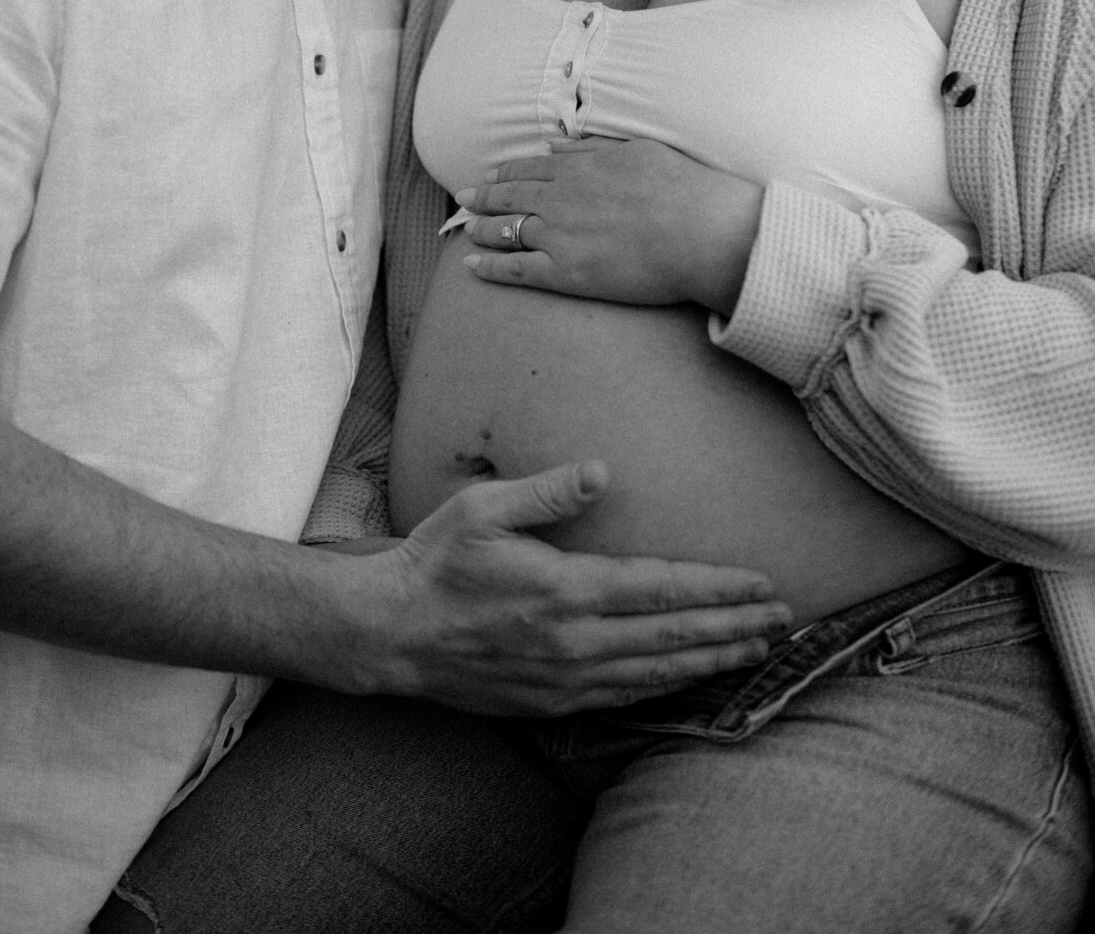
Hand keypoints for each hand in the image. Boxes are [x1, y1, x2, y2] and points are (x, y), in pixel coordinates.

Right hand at [328, 460, 790, 715]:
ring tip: (758, 649)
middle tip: (785, 619)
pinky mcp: (552, 704)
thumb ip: (547, 491)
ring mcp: (565, 679)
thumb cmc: (436, 562)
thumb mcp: (483, 510)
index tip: (762, 584)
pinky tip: (691, 677)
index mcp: (566, 591)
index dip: (718, 588)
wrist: (390, 634)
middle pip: (675, 637)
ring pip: (658, 673)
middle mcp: (575, 642)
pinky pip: (626, 696)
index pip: (662, 590)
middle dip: (736, 627)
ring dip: (713, 660)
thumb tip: (602, 471)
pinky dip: (668, 687)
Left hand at [455, 136, 762, 315]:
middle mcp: (557, 199)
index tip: (491, 174)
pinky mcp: (564, 272)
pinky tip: (471, 266)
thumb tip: (557, 147)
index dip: (505, 172)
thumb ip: (591, 148)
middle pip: (508, 197)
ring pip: (505, 230)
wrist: (698, 230)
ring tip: (467, 228)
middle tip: (464, 198)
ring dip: (481, 228)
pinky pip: (516, 269)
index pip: (527, 169)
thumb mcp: (634, 149)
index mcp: (576, 168)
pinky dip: (489, 267)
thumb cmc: (678, 186)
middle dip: (482, 197)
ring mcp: (557, 236)